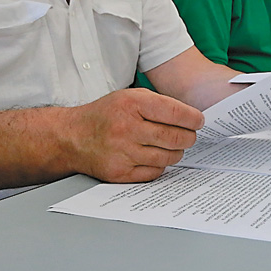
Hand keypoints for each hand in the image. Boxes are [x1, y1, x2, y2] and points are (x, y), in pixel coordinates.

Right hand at [68, 89, 203, 182]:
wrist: (71, 137)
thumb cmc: (106, 115)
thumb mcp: (130, 97)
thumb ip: (159, 104)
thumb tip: (191, 118)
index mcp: (131, 104)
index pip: (175, 112)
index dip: (193, 119)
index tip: (199, 121)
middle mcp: (126, 129)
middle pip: (175, 137)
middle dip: (188, 137)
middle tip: (189, 136)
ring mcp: (122, 153)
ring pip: (168, 157)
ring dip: (176, 152)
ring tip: (172, 145)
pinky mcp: (119, 173)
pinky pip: (154, 172)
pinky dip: (160, 165)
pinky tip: (154, 156)